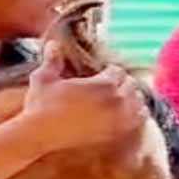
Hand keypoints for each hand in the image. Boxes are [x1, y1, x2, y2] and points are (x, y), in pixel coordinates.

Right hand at [21, 43, 146, 152]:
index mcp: (103, 84)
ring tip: (117, 102)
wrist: (39, 135)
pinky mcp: (116, 134)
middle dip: (121, 85)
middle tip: (107, 90)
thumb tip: (53, 43)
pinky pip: (138, 121)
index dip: (108, 74)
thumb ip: (52, 60)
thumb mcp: (44, 78)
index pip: (118, 71)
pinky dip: (135, 116)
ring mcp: (118, 119)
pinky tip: (123, 116)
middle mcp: (116, 100)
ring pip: (139, 102)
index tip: (99, 78)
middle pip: (131, 85)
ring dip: (130, 100)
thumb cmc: (40, 105)